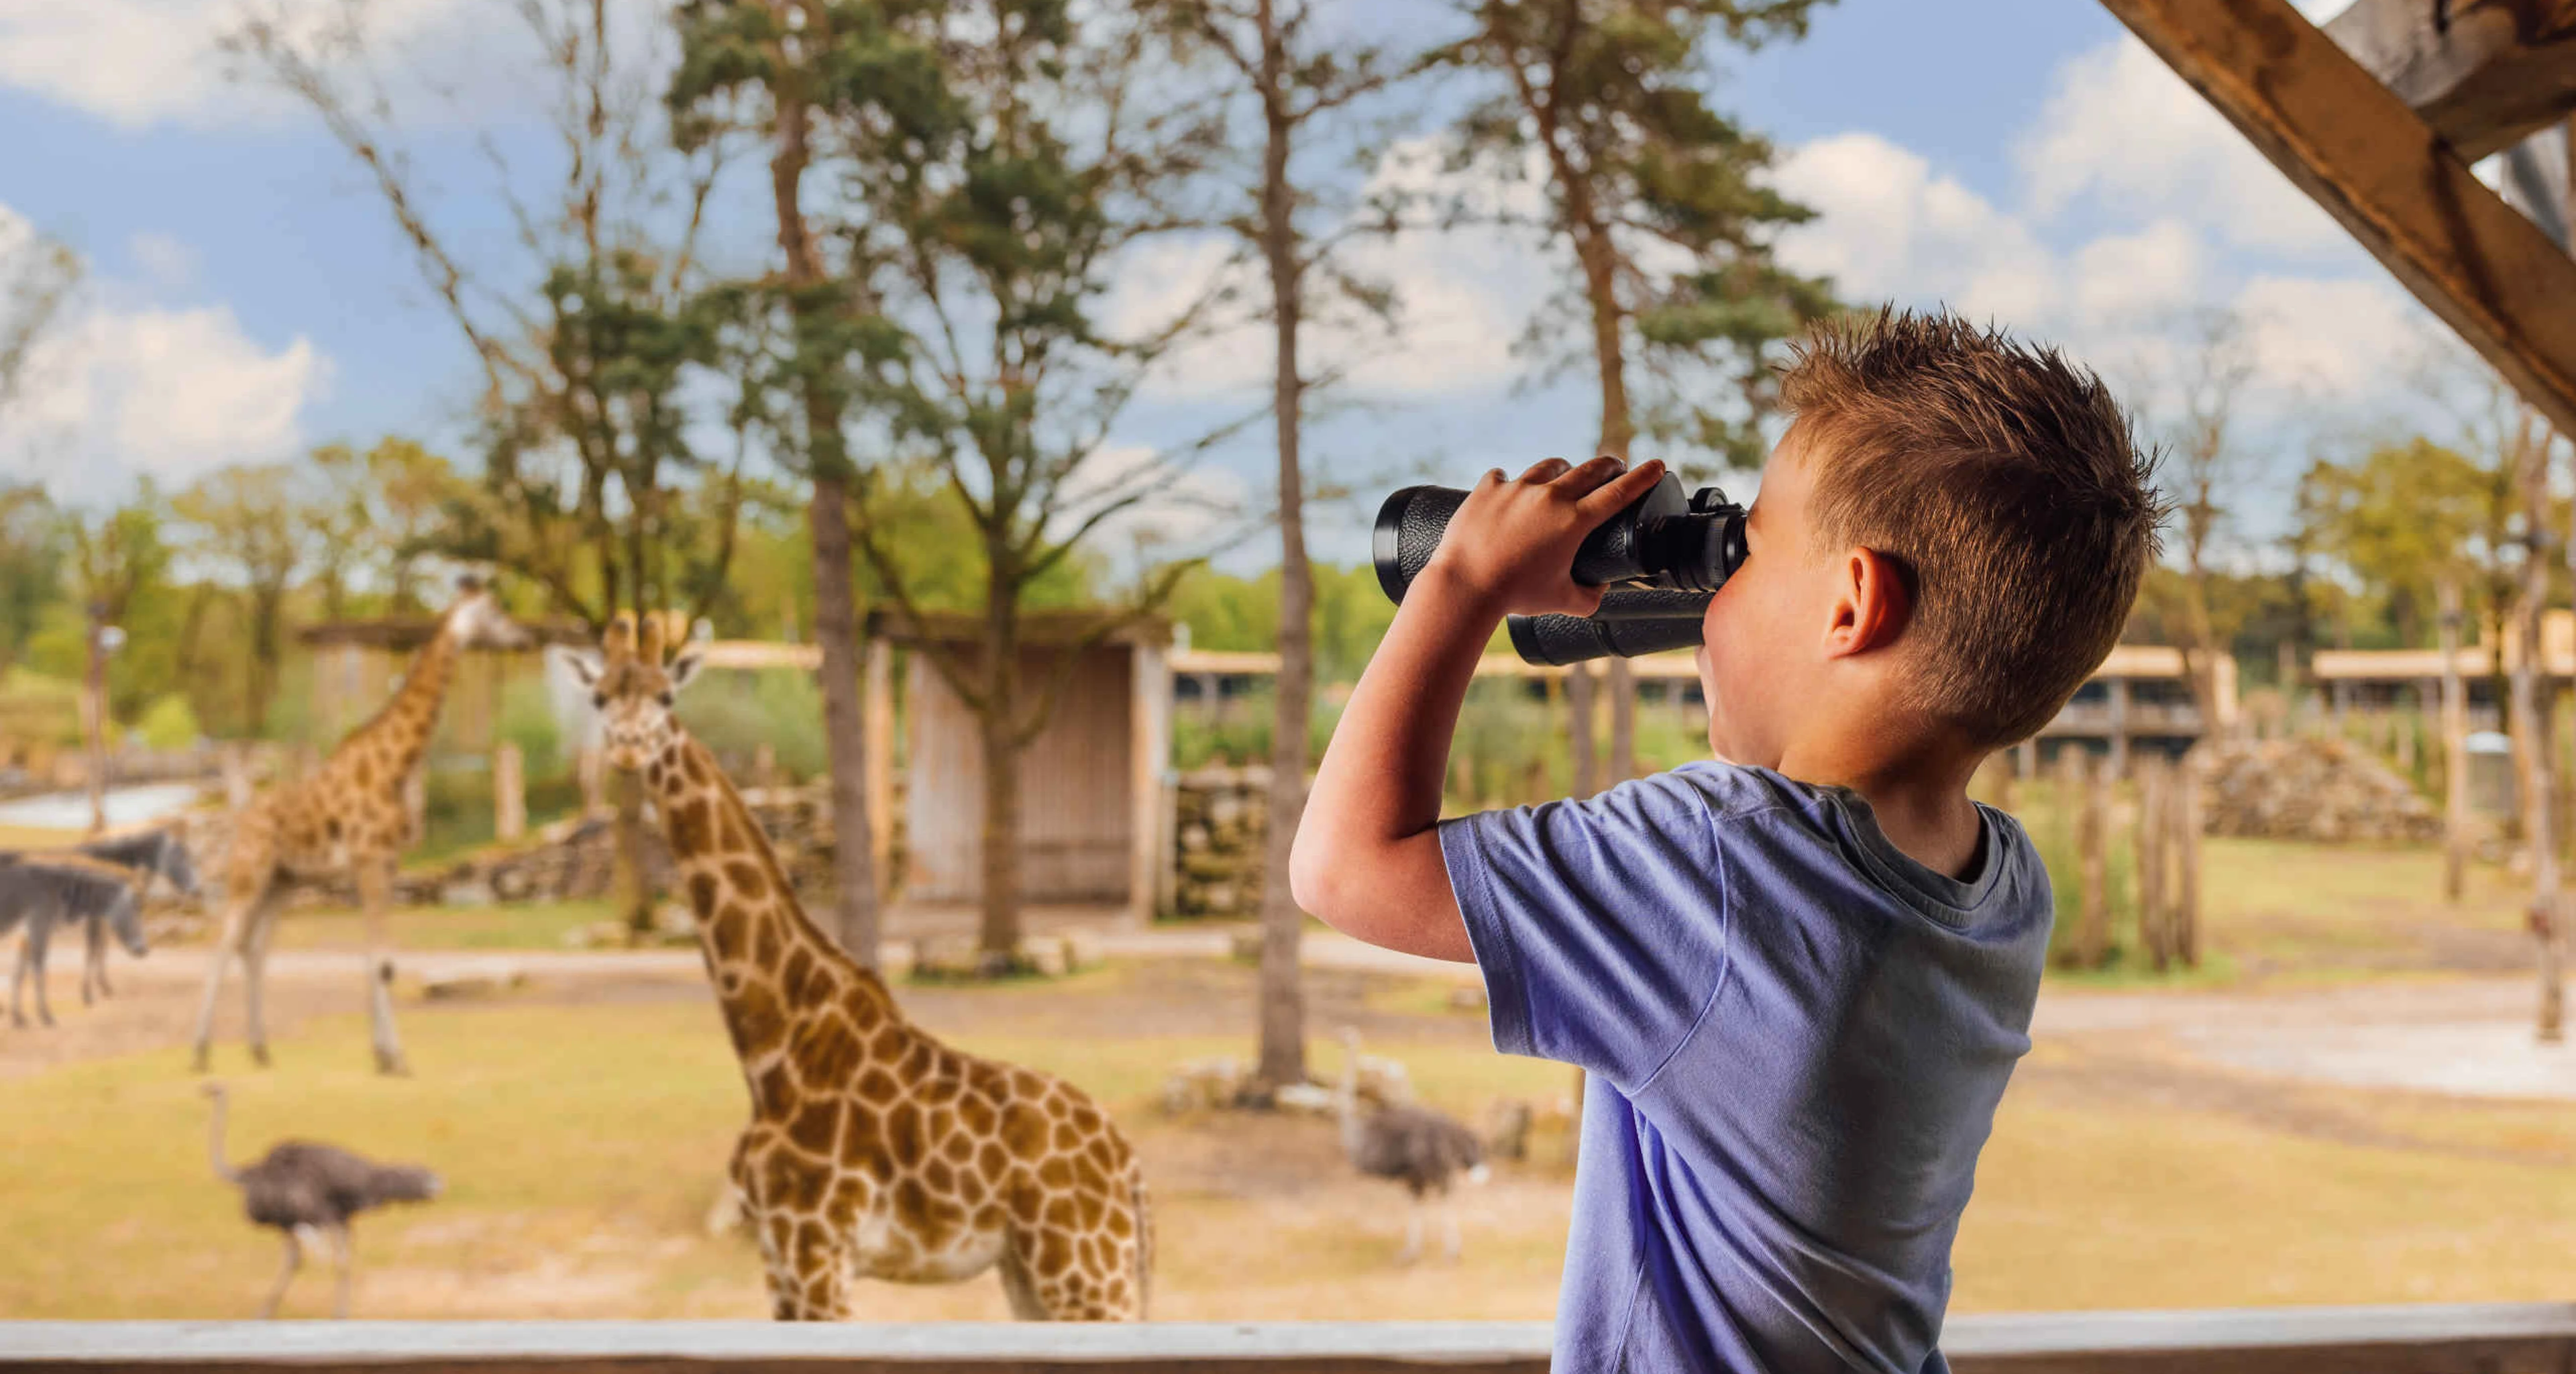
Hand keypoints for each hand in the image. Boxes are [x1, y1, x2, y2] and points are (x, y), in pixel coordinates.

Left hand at [1422, 455, 1667, 615]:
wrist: (1465, 586)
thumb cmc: (1515, 595)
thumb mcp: (1562, 602)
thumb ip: (1590, 596)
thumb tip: (1601, 589)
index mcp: (1574, 521)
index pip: (1619, 492)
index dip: (1643, 476)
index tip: (1658, 465)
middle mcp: (1549, 497)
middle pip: (1590, 468)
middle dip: (1609, 465)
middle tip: (1615, 468)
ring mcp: (1517, 488)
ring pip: (1549, 466)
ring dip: (1562, 470)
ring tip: (1563, 477)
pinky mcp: (1487, 488)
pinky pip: (1503, 477)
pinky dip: (1510, 485)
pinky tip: (1509, 493)